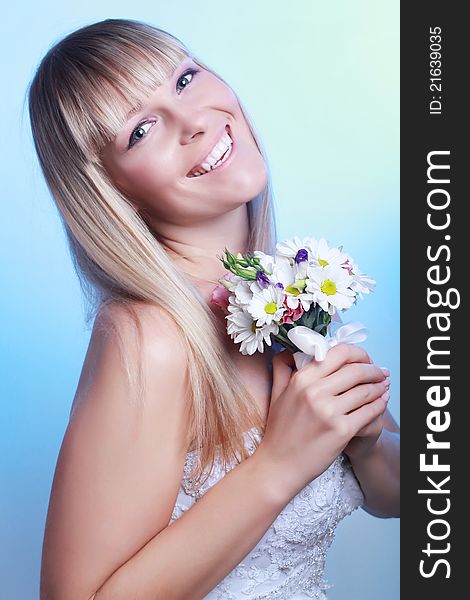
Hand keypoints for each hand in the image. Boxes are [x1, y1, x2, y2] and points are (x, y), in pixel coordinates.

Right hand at [257, 343, 389, 501]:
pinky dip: (380, 405)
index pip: (337, 353)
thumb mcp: (277, 394)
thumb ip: (283, 369)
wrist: (279, 466)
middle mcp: (315, 392)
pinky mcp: (341, 430)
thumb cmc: (279, 431)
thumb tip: (288, 350)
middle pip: (356, 370)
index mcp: (301, 379)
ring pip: (365, 390)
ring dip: (380, 387)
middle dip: (373, 370)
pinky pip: (369, 411)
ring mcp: (329, 412)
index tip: (364, 359)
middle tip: (381, 372)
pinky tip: (383, 402)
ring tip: (385, 386)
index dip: (357, 353)